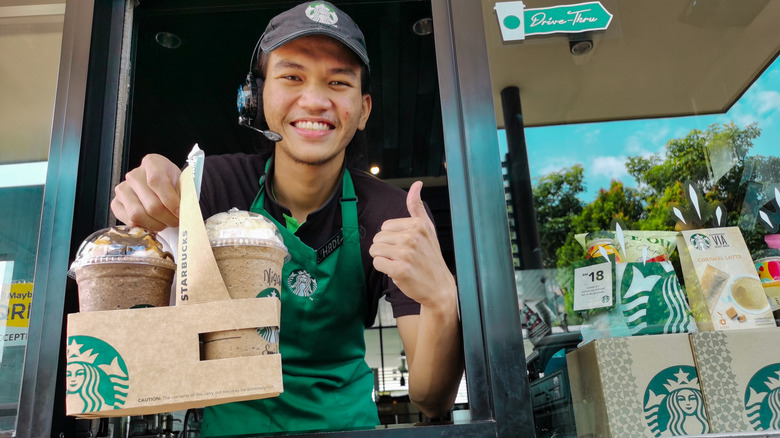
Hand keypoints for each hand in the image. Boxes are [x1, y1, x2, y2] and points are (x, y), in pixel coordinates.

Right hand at [110, 154, 181, 230]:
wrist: (165, 188)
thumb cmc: (174, 186)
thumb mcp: (184, 185)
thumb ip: (185, 195)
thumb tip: (188, 211)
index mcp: (152, 163)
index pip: (157, 181)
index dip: (170, 200)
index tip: (180, 211)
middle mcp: (134, 175)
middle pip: (151, 204)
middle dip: (168, 218)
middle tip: (177, 221)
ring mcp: (123, 189)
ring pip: (138, 215)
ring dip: (156, 224)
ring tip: (166, 222)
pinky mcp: (116, 204)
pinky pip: (130, 222)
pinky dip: (145, 226)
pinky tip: (154, 223)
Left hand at [370, 181, 456, 306]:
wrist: (439, 287)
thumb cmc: (431, 257)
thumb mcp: (427, 229)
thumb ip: (417, 206)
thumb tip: (416, 184)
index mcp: (418, 225)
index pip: (385, 226)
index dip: (392, 238)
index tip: (406, 246)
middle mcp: (412, 237)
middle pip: (378, 238)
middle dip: (386, 249)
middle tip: (403, 257)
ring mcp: (406, 253)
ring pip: (375, 250)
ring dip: (384, 259)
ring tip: (400, 263)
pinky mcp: (399, 269)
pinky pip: (377, 263)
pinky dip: (384, 268)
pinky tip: (397, 272)